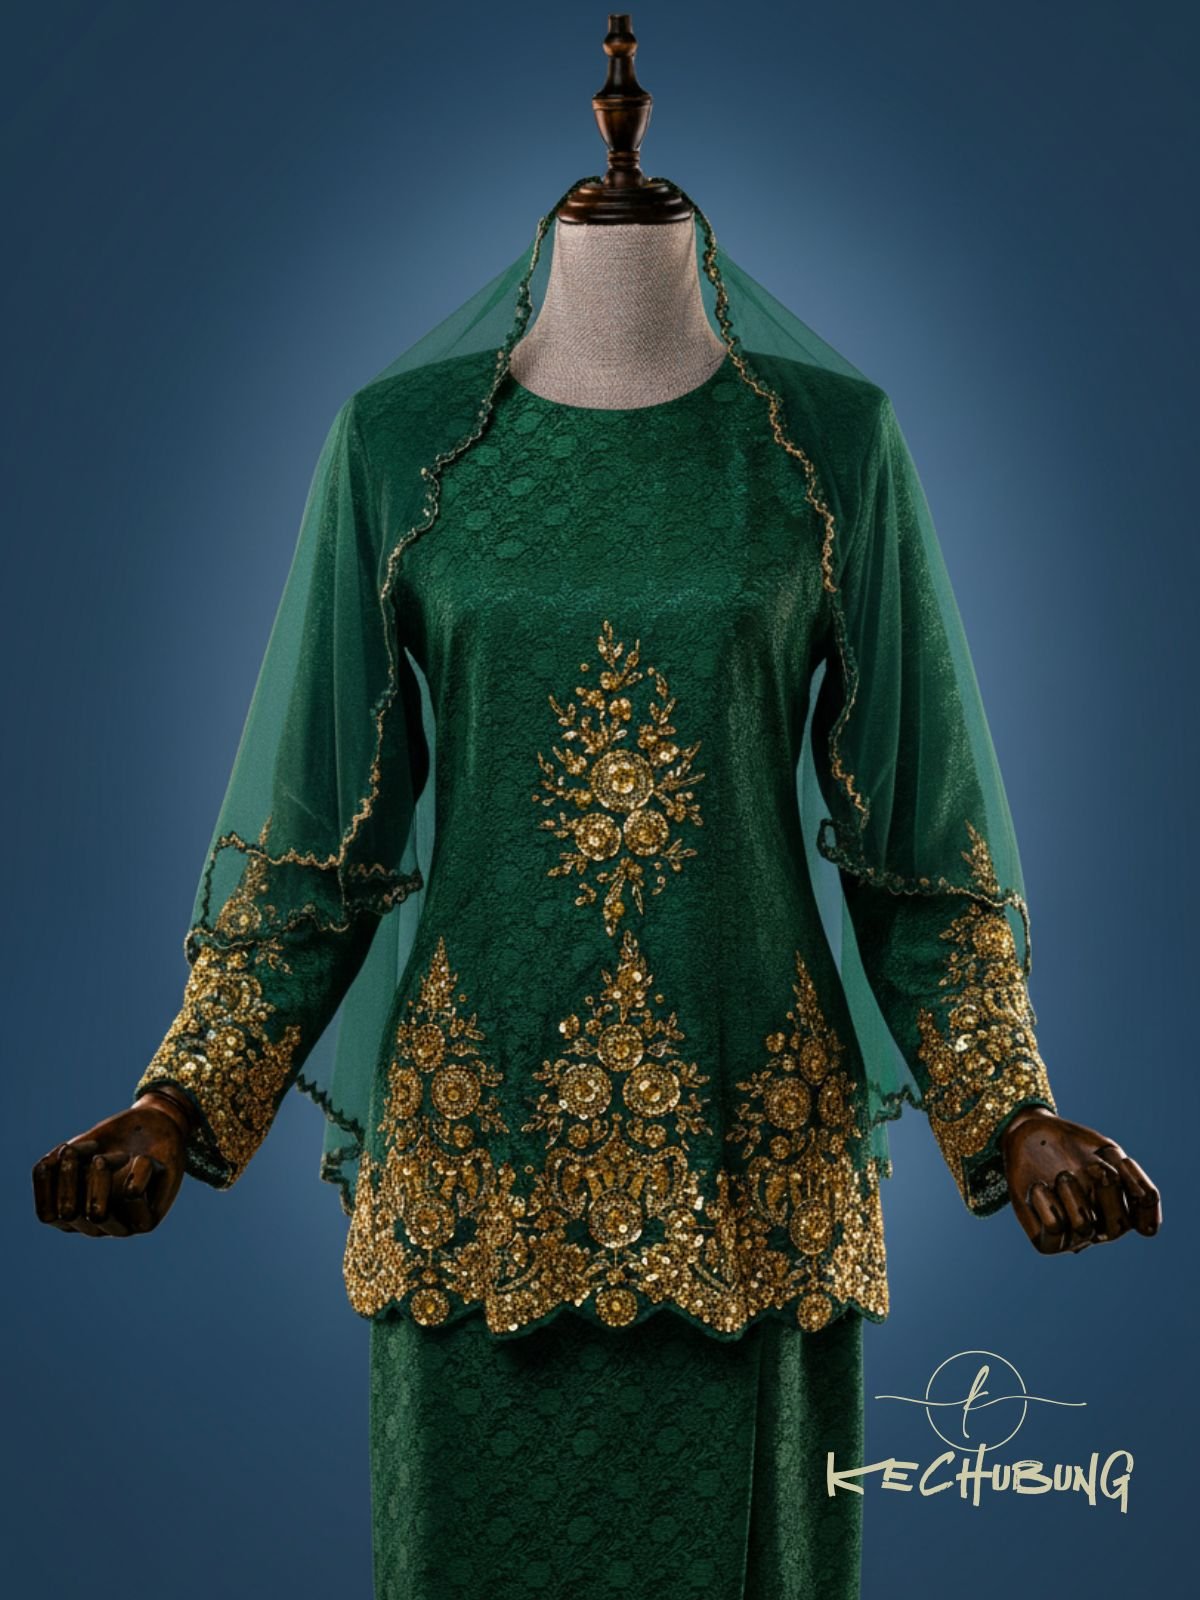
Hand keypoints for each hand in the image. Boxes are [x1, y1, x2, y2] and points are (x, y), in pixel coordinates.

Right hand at [32, 1090, 194, 1235]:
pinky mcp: (146, 1223)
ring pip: (97, 1213)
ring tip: (116, 1154)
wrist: (157, 1127)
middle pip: (69, 1211)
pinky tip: (144, 1160)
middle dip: (73, 1172)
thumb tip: (48, 1171)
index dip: (51, 1178)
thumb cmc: (111, 1141)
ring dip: (103, 1173)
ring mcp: (119, 1229)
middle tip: (91, 1147)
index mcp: (70, 1217)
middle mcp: (92, 1228)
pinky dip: (138, 1167)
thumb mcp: (77, 1148)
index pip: (47, 1214)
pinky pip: (134, 1195)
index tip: (68, 1148)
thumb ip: (54, 1167)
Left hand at [1001, 1106, 1160, 1253]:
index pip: (1145, 1223)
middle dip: (1104, 1188)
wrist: (1028, 1136)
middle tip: (1090, 1166)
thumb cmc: (1071, 1146)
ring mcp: (1074, 1237)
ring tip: (1061, 1175)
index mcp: (1121, 1212)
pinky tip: (1038, 1186)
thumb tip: (1146, 1210)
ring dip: (1072, 1193)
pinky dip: (1046, 1201)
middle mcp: (1100, 1229)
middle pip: (1117, 1226)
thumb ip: (1130, 1178)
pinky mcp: (1046, 1240)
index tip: (1120, 1171)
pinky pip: (1054, 1227)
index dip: (1143, 1206)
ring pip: (1085, 1227)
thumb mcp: (1106, 1153)